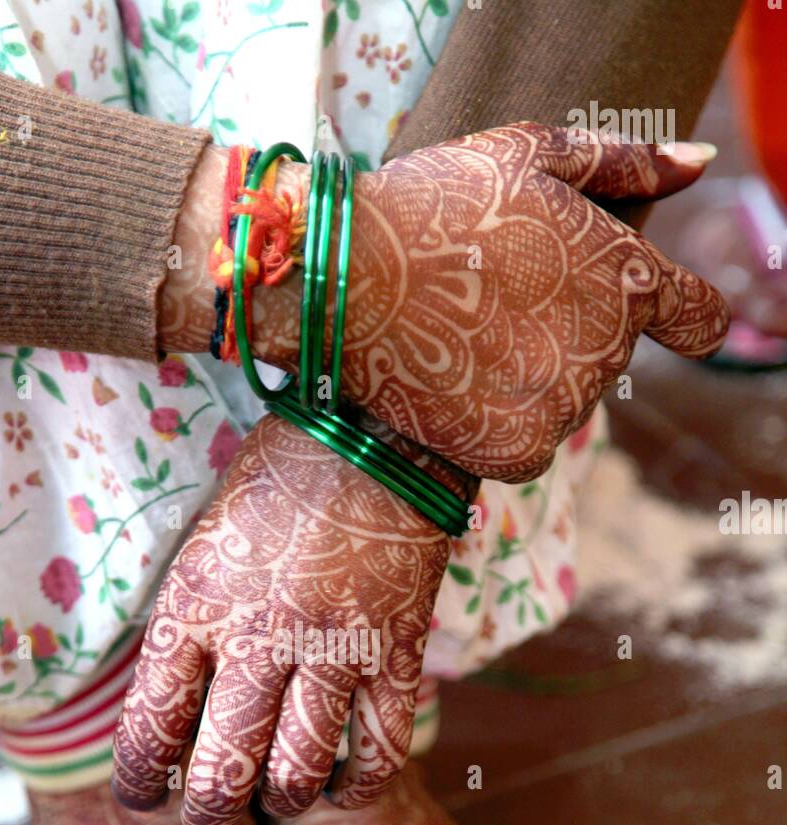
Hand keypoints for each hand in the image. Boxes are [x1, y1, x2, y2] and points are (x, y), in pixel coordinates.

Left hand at [111, 412, 452, 824]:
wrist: (375, 431)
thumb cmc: (276, 484)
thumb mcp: (205, 544)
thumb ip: (189, 625)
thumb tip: (173, 712)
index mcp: (197, 604)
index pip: (150, 724)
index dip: (135, 780)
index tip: (136, 799)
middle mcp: (260, 635)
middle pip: (222, 769)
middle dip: (204, 815)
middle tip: (203, 820)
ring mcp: (334, 647)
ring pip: (298, 772)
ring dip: (280, 801)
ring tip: (274, 797)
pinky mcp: (396, 651)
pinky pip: (380, 751)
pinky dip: (360, 786)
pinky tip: (344, 787)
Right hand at [164, 127, 728, 480]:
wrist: (339, 283)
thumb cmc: (429, 206)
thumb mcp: (528, 155)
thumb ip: (626, 162)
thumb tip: (699, 162)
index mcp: (627, 276)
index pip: (699, 319)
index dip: (681, 314)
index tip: (650, 313)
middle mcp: (609, 350)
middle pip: (610, 357)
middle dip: (567, 330)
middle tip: (492, 301)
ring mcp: (564, 408)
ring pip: (565, 401)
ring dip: (528, 378)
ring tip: (462, 338)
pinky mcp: (520, 454)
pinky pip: (527, 445)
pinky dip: (495, 424)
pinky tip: (451, 386)